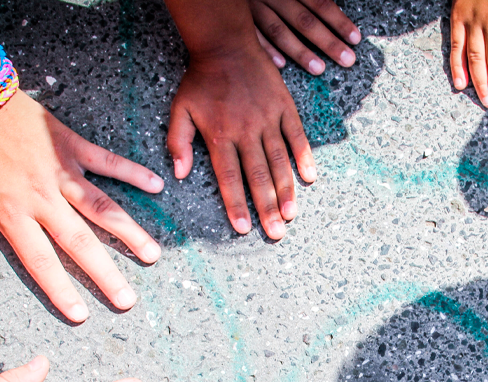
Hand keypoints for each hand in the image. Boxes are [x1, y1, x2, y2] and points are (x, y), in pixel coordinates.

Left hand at [0, 91, 164, 322]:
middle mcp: (43, 198)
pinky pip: (107, 162)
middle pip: (79, 242)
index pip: (41, 261)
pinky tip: (158, 186)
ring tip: (152, 255)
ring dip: (129, 232)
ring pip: (102, 207)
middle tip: (128, 301)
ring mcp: (62, 172)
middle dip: (105, 274)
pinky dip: (133, 172)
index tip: (82, 315)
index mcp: (13, 213)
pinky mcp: (72, 147)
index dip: (61, 290)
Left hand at [169, 45, 314, 239]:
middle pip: (258, 176)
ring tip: (291, 215)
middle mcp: (246, 130)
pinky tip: (309, 178)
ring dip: (286, 190)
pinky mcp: (284, 107)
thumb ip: (178, 142)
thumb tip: (179, 174)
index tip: (244, 228)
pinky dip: (304, 156)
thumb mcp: (180, 108)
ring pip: (279, 160)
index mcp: (220, 134)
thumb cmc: (200, 79)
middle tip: (276, 233)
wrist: (226, 43)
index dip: (236, 204)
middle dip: (267, 207)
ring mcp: (268, 118)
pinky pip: (297, 136)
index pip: (229, 177)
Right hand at [250, 0, 360, 73]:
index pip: (319, 2)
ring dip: (300, 51)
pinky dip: (266, 50)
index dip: (338, 20)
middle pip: (304, 20)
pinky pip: (252, 36)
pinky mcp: (238, 19)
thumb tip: (332, 6)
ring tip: (320, 68)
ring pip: (279, 30)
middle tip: (347, 59)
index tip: (355, 38)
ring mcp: (253, 7)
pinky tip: (281, 66)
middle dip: (328, 41)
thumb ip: (310, 0)